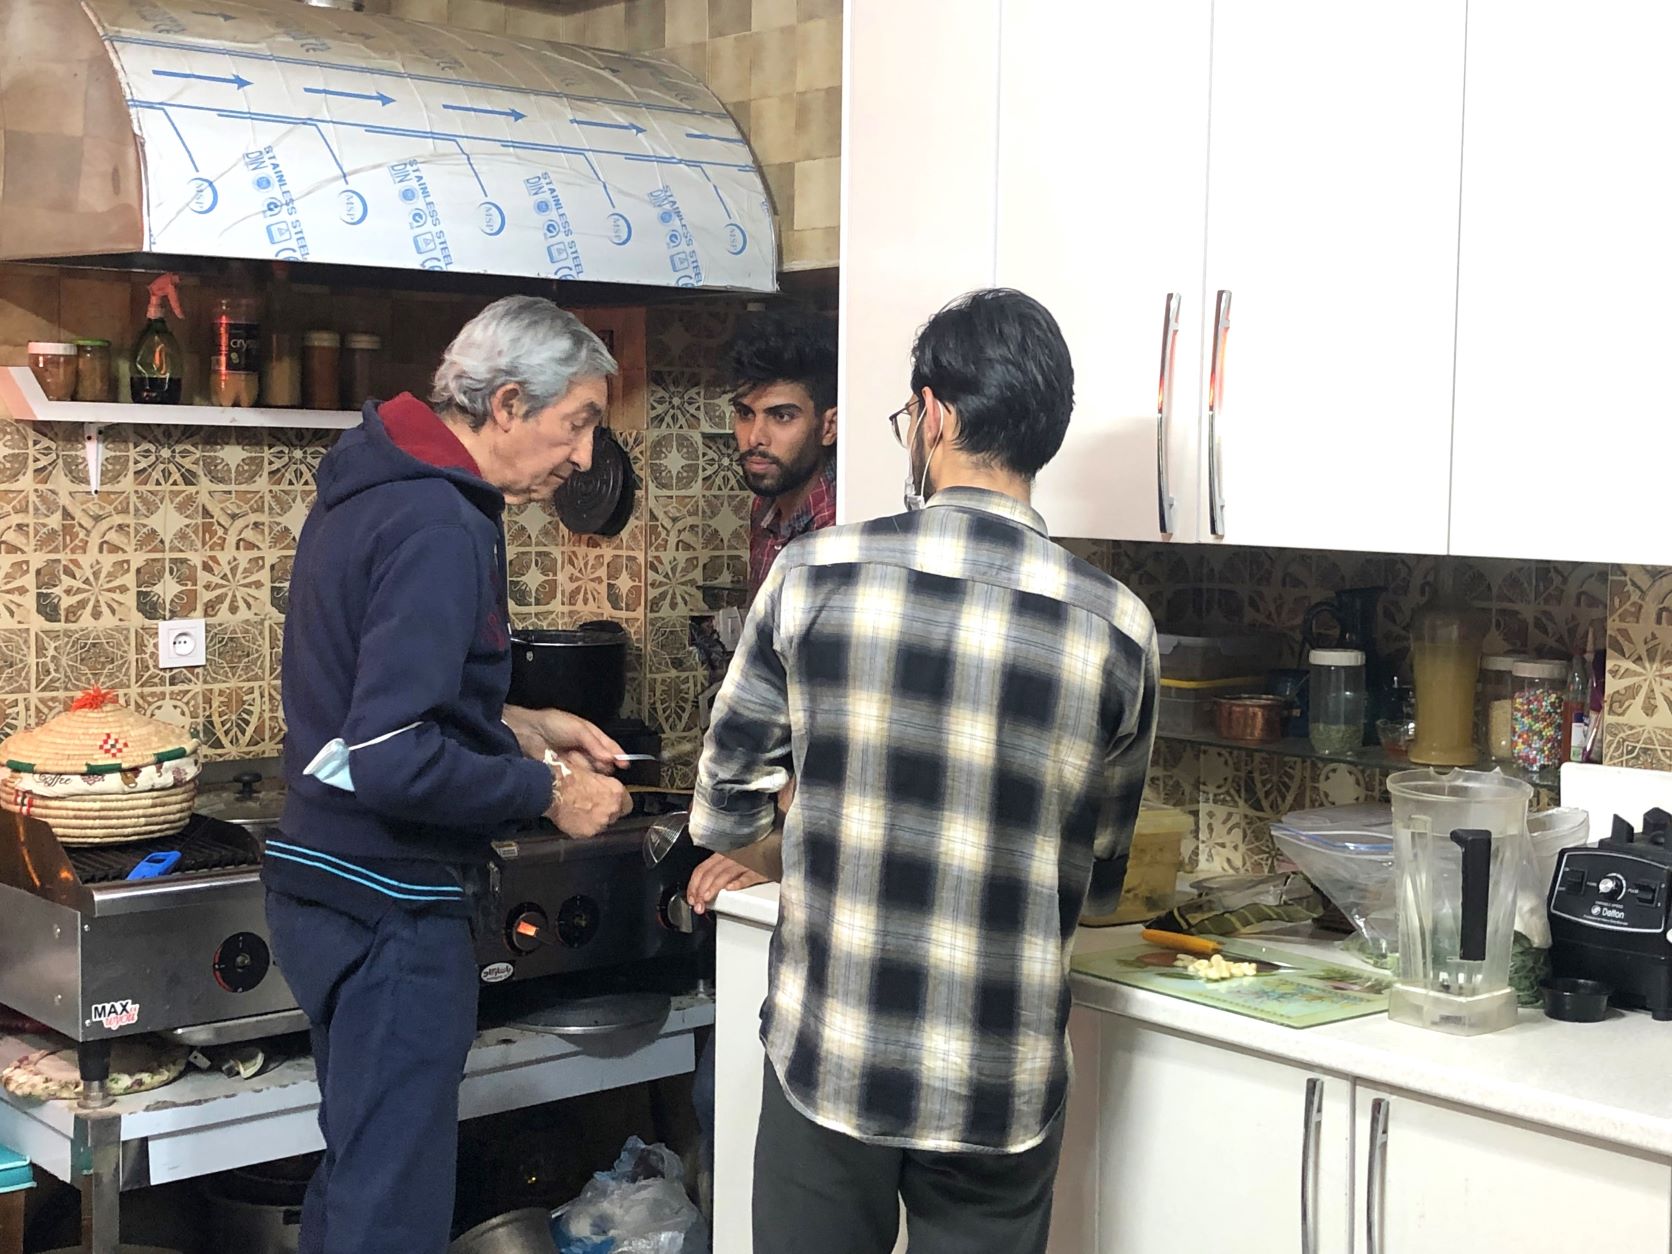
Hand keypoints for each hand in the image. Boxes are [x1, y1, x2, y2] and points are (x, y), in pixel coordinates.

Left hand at [504, 705, 623, 771]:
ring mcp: (577, 763)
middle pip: (604, 763)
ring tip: (584, 766)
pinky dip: (581, 778)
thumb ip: (595, 744)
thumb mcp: (579, 729)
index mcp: (592, 737)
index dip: (619, 756)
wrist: (528, 733)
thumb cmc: (553, 724)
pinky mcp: (567, 773)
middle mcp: (586, 751)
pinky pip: (580, 779)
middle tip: (602, 767)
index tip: (625, 765)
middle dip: (605, 765)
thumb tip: (611, 758)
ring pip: (593, 772)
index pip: (611, 748)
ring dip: (592, 771)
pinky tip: (578, 775)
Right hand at [547, 759, 631, 838]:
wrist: (551, 789)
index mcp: (616, 791)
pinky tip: (574, 818)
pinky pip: (588, 832)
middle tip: (592, 805)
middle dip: (606, 811)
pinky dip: (582, 827)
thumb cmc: (567, 776)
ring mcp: (600, 822)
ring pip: (602, 824)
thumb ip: (603, 783)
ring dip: (595, 819)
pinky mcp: (587, 832)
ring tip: (580, 811)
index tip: (612, 801)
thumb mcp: (591, 771)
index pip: (627, 804)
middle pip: (615, 815)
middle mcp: (611, 809)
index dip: (618, 802)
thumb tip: (604, 784)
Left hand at [686, 853, 767, 913]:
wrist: (778, 849)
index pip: (702, 869)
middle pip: (710, 873)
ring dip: (713, 888)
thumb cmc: (756, 856)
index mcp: (723, 854)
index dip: (694, 885)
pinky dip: (738, 882)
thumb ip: (720, 873)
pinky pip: (747, 876)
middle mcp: (732, 856)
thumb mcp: (734, 861)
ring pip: (724, 874)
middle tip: (698, 905)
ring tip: (707, 900)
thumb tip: (704, 890)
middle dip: (700, 891)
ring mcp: (746, 862)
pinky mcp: (760, 870)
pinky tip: (730, 889)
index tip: (691, 898)